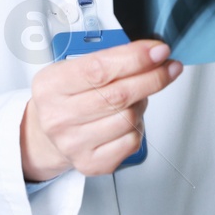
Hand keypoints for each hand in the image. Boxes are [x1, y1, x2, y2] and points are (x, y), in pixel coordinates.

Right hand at [20, 39, 182, 179]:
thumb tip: (150, 52)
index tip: (159, 51)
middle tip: (169, 67)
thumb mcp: (72, 67)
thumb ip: (108, 57)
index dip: (135, 58)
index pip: (99, 69)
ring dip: (142, 102)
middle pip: (119, 95)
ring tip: (135, 96)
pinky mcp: (90, 163)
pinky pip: (132, 141)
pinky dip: (139, 126)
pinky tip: (128, 118)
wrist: (46, 134)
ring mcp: (73, 144)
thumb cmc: (65, 97)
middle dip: (153, 77)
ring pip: (130, 118)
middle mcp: (58, 117)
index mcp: (51, 86)